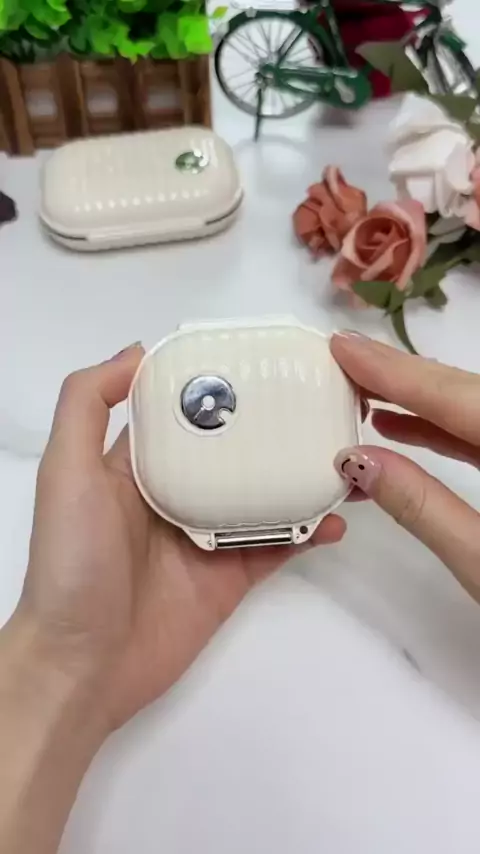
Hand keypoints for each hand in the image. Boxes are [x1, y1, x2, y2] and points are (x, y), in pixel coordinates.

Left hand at [14, 344, 345, 731]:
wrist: (83, 665)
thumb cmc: (72, 562)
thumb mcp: (66, 471)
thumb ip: (88, 405)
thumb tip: (138, 351)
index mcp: (138, 464)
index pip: (184, 410)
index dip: (218, 382)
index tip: (262, 357)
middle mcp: (177, 493)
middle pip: (235, 450)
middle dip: (275, 426)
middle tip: (323, 401)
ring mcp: (209, 535)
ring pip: (265, 494)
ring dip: (302, 475)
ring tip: (344, 454)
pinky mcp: (232, 576)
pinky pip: (279, 545)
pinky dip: (308, 531)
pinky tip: (334, 518)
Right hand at [330, 332, 479, 602]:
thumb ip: (423, 508)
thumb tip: (358, 460)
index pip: (458, 398)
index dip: (396, 371)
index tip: (344, 348)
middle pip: (468, 393)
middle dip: (403, 376)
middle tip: (343, 362)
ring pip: (476, 410)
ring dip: (420, 401)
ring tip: (361, 396)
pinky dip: (444, 428)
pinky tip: (402, 428)